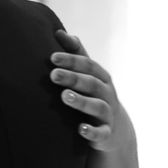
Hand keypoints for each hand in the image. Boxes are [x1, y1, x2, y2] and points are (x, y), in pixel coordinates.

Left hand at [50, 30, 128, 151]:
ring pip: (97, 106)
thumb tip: (58, 32)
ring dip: (81, 101)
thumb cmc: (94, 95)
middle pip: (92, 83)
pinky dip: (92, 132)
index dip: (71, 60)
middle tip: (53, 75)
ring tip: (64, 96)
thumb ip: (75, 54)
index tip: (52, 57)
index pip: (87, 65)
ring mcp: (107, 115)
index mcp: (100, 78)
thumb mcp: (88, 75)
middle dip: (73, 78)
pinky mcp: (106, 135)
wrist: (115, 131)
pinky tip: (80, 129)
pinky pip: (101, 133)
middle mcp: (106, 94)